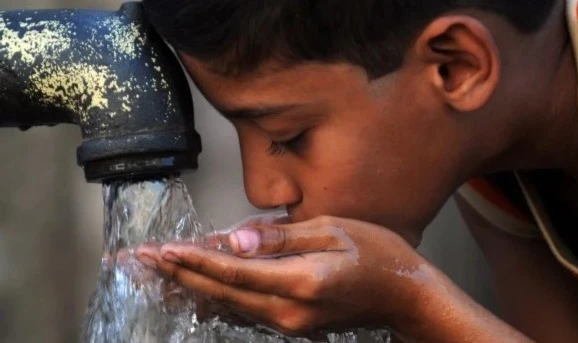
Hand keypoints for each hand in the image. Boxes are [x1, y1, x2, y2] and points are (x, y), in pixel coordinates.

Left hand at [136, 215, 438, 336]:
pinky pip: (243, 311)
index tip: (162, 251)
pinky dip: (215, 299)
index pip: (233, 270)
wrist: (406, 296)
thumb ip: (280, 237)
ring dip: (190, 288)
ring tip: (157, 275)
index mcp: (301, 281)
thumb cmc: (378, 255)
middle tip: (142, 262)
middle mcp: (289, 310)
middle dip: (178, 276)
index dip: (195, 260)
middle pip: (221, 293)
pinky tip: (195, 292)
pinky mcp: (292, 324)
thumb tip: (237, 239)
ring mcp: (290, 323)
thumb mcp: (333, 229)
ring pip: (227, 306)